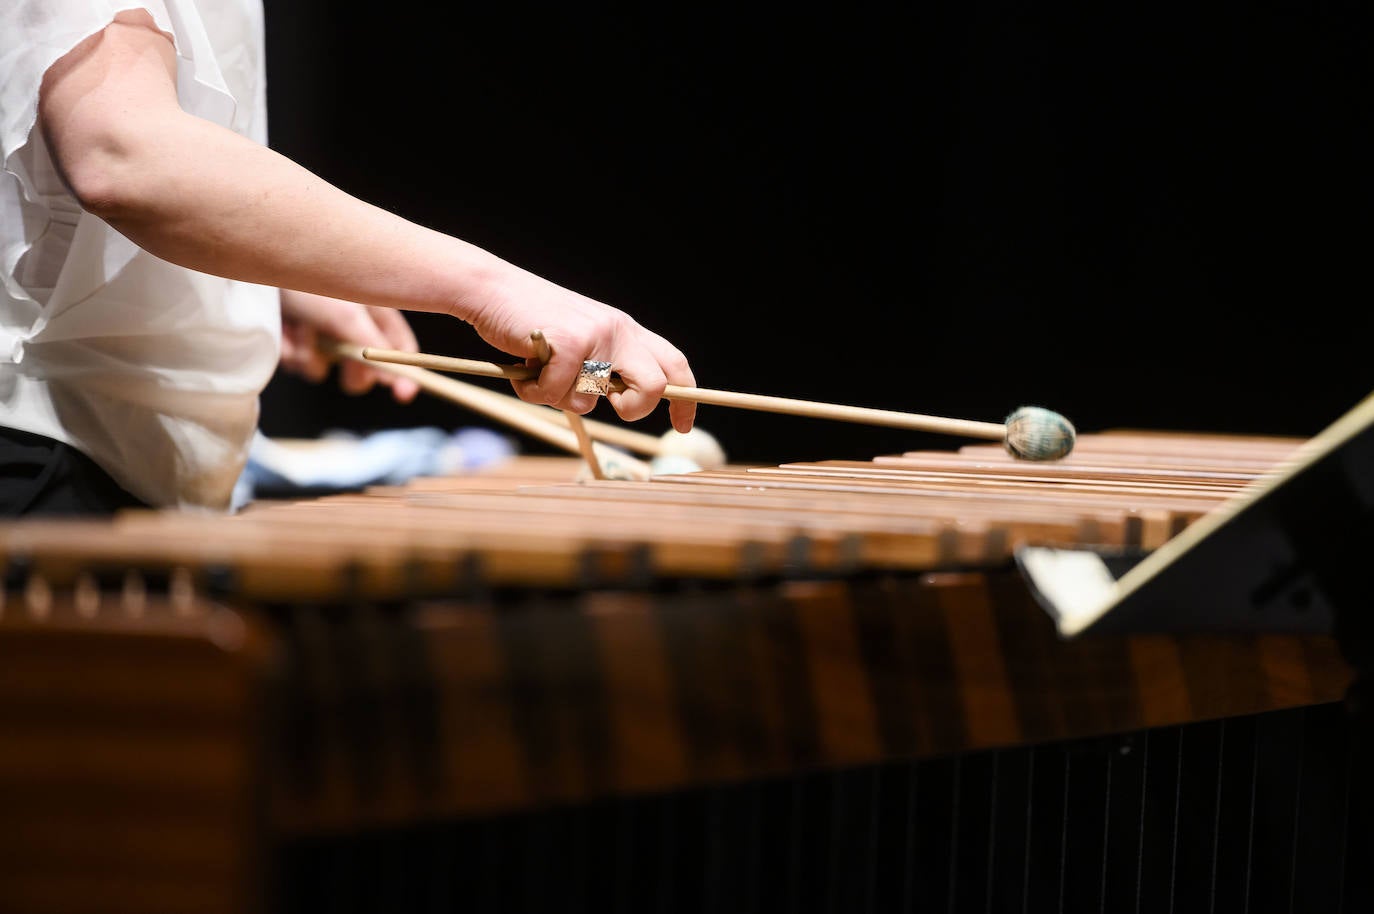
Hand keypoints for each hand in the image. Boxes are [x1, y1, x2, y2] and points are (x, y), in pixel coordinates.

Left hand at [278, 290, 419, 402]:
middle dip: (347, 367)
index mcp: (373, 313)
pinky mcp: (291, 340)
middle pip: (362, 368)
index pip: (400, 349)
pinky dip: (289, 350)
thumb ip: (373, 347)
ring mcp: (318, 334)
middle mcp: (349, 325)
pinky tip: (283, 328)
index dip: (405, 371)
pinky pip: (296, 364)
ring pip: (322, 369)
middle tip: (342, 359)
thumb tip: (392, 377)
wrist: (259, 267)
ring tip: (300, 326)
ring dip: (310, 354)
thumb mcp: (348, 316)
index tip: (402, 394)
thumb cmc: (310, 284)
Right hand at [461, 268, 696, 432]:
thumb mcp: (580, 341)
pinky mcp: (569, 341)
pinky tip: (522, 367)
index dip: (684, 400)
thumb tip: (620, 401)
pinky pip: (557, 393)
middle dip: (632, 410)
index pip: (674, 365)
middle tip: (605, 406)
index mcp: (626, 331)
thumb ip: (603, 367)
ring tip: (539, 374)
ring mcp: (595, 334)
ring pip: (592, 399)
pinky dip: (533, 391)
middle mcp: (618, 330)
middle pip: (654, 387)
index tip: (681, 427)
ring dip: (559, 398)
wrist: (492, 290)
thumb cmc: (531, 324)